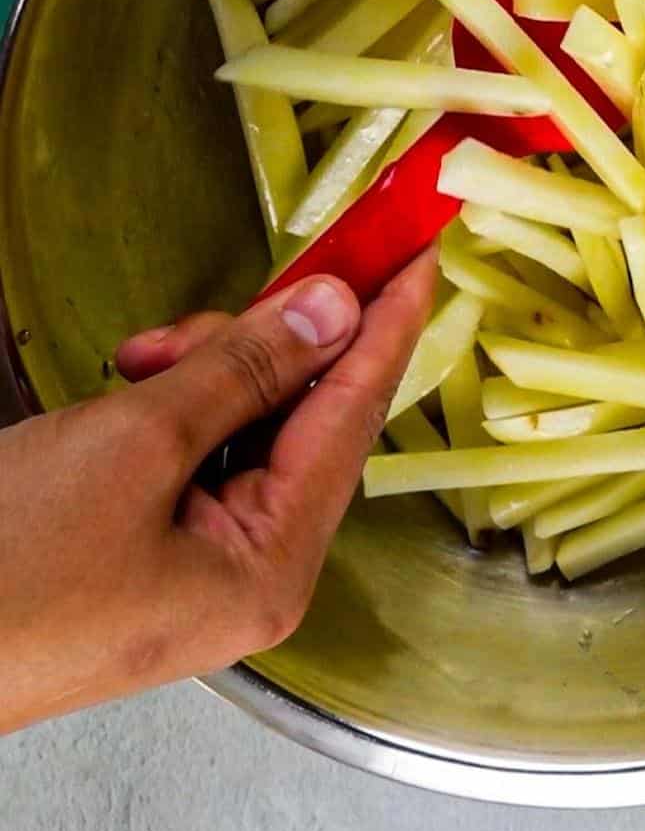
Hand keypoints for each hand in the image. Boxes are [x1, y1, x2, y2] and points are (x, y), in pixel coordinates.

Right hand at [0, 256, 434, 734]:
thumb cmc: (5, 574)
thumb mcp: (132, 448)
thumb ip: (241, 372)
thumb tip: (332, 311)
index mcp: (271, 569)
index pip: (355, 418)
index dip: (387, 325)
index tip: (418, 255)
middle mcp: (251, 575)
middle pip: (300, 422)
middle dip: (257, 351)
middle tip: (219, 308)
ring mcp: (198, 569)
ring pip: (243, 430)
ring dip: (201, 376)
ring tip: (134, 365)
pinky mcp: (148, 554)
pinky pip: (194, 458)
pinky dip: (170, 411)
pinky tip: (126, 389)